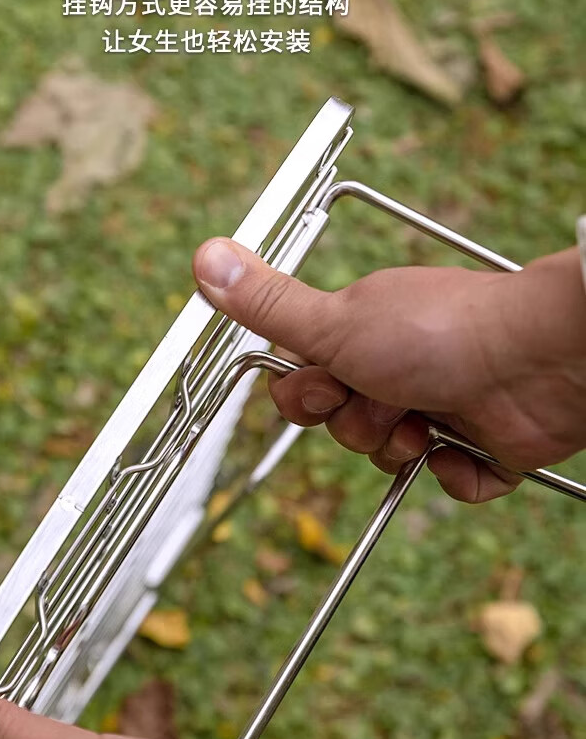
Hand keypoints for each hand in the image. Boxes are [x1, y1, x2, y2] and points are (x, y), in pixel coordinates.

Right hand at [193, 239, 585, 502]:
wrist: (536, 359)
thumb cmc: (437, 332)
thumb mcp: (336, 322)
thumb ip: (269, 305)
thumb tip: (203, 256)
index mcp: (364, 333)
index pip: (307, 382)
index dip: (307, 395)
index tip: (330, 382)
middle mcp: (402, 365)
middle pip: (344, 425)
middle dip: (358, 425)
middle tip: (385, 400)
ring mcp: (445, 404)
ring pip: (392, 455)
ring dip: (401, 447)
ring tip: (427, 424)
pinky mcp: (485, 444)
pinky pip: (451, 481)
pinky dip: (457, 474)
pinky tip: (467, 447)